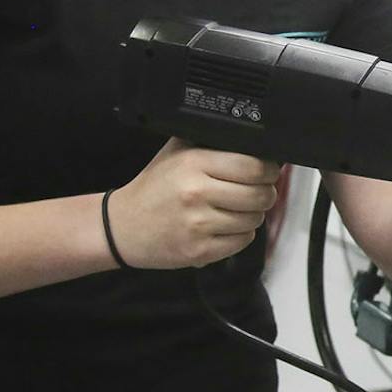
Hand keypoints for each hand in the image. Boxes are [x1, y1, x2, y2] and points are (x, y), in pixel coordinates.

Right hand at [106, 138, 282, 268]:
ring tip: (234, 209)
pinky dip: (240, 235)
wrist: (122, 226)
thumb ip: (212, 143)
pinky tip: (223, 227)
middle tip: (256, 192)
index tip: (267, 172)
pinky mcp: (199, 251)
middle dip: (265, 194)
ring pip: (254, 220)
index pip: (254, 167)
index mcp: (194, 163)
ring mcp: (198, 225)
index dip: (268, 170)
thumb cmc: (155, 187)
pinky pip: (242, 241)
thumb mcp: (178, 152)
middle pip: (260, 195)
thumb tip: (254, 140)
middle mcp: (197, 193)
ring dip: (252, 215)